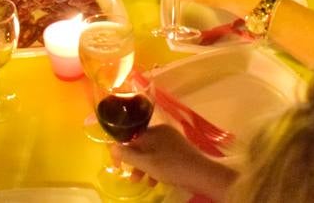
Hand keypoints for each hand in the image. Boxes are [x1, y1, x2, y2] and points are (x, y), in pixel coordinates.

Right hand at [117, 125, 235, 198]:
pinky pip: (162, 158)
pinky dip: (156, 168)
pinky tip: (156, 181)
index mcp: (155, 130)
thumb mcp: (147, 163)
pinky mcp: (180, 152)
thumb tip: (111, 147)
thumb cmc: (171, 167)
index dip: (122, 152)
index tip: (117, 166)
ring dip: (145, 168)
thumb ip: (128, 155)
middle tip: (131, 178)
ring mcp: (173, 142)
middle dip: (135, 163)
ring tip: (143, 182)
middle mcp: (163, 132)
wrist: (201, 174)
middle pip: (142, 146)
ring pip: (152, 154)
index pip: (132, 138)